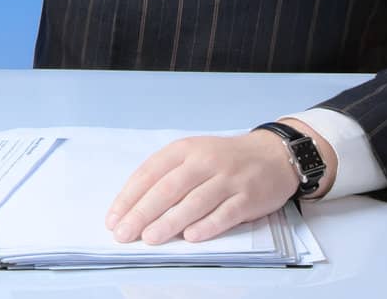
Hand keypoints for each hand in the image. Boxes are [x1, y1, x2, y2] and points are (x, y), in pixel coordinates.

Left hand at [105, 127, 325, 243]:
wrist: (273, 155)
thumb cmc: (225, 160)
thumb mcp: (194, 155)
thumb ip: (168, 176)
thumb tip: (135, 208)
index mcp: (185, 149)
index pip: (150, 173)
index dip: (129, 197)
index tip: (113, 219)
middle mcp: (204, 161)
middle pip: (168, 188)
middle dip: (142, 213)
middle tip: (124, 233)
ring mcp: (228, 179)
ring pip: (194, 202)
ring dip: (170, 222)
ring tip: (149, 238)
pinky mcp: (248, 197)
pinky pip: (225, 213)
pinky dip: (207, 225)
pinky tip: (191, 237)